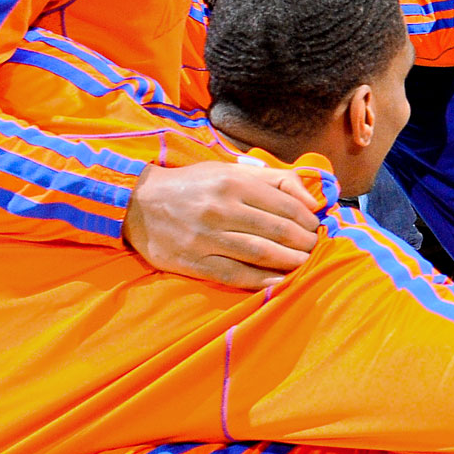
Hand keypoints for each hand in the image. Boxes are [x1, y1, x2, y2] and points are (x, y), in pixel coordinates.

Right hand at [123, 161, 324, 289]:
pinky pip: (235, 274)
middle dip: (303, 244)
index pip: (286, 206)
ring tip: (304, 265)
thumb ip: (275, 180)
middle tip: (315, 250)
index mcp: (233, 183)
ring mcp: (206, 237)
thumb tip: (313, 201)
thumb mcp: (231, 170)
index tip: (316, 229)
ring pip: (261, 253)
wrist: (138, 203)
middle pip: (277, 231)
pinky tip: (281, 283)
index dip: (307, 221)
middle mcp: (221, 209)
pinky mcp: (193, 261)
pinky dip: (262, 281)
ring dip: (290, 263)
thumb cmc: (193, 185)